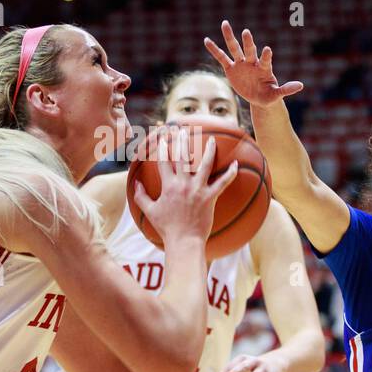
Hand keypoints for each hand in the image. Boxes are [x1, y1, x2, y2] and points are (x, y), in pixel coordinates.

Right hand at [132, 127, 236, 246]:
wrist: (184, 241)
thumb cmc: (166, 228)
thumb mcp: (150, 211)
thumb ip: (141, 196)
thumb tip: (135, 183)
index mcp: (168, 186)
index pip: (163, 161)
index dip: (161, 147)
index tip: (162, 136)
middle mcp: (183, 184)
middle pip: (183, 157)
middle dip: (182, 141)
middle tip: (184, 130)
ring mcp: (198, 190)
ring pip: (205, 165)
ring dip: (208, 150)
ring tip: (211, 139)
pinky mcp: (210, 197)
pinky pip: (223, 183)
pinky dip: (230, 174)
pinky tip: (236, 164)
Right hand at [204, 20, 303, 107]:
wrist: (259, 97)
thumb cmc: (269, 95)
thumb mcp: (277, 95)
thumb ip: (286, 89)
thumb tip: (301, 86)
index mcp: (264, 69)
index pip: (266, 60)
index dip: (266, 55)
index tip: (267, 49)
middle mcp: (252, 63)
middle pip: (249, 50)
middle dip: (248, 42)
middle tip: (247, 32)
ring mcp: (241, 64)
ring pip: (234, 49)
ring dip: (230, 37)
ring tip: (224, 23)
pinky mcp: (231, 69)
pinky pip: (221, 58)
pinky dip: (214, 50)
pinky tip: (207, 40)